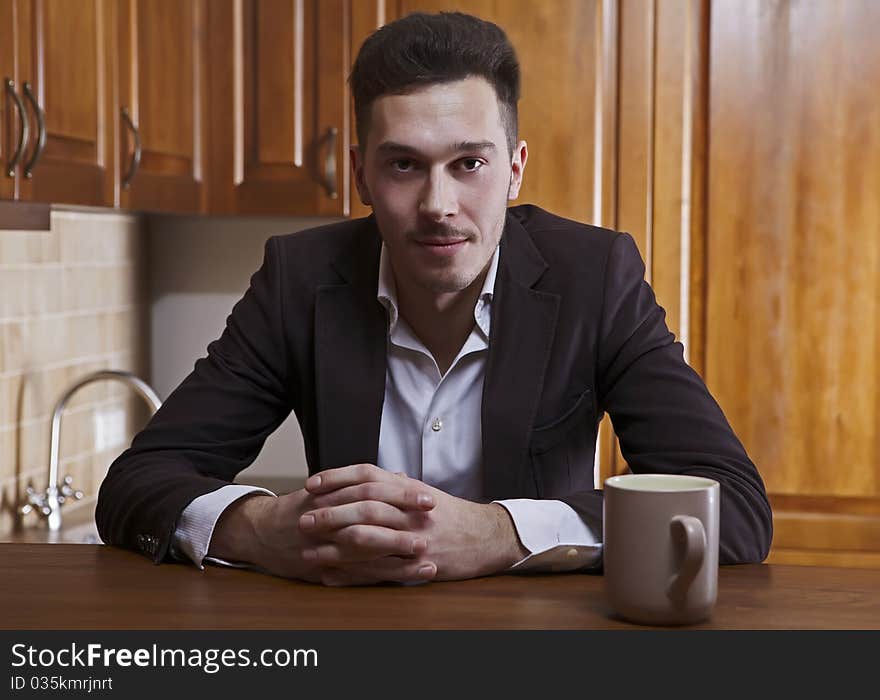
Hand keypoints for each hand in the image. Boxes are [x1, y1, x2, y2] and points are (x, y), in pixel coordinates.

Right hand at [208, 474, 436, 585]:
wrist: (262, 532)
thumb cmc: (303, 509)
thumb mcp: (332, 490)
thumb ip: (369, 484)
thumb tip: (401, 475)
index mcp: (336, 495)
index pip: (374, 490)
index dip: (402, 495)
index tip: (428, 497)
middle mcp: (332, 517)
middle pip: (372, 516)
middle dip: (405, 521)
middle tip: (433, 521)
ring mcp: (328, 545)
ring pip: (368, 549)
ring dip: (400, 553)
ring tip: (428, 556)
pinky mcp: (327, 568)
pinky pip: (360, 574)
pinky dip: (386, 575)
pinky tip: (409, 576)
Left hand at [302, 464, 527, 583]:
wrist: (486, 538)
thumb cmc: (451, 515)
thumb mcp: (423, 492)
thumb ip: (395, 484)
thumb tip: (367, 477)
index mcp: (410, 489)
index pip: (368, 476)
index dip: (337, 478)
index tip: (312, 483)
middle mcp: (411, 512)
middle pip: (363, 507)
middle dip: (330, 513)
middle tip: (304, 519)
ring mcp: (414, 539)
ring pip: (367, 541)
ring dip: (334, 547)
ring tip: (310, 550)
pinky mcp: (417, 565)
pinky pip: (378, 571)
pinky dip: (351, 574)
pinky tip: (330, 574)